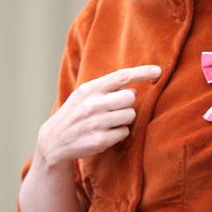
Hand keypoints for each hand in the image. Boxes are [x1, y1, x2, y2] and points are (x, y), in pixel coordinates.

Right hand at [36, 65, 160, 168]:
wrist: (53, 140)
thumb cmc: (77, 112)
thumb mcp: (85, 95)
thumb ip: (108, 88)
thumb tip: (135, 88)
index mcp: (90, 89)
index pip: (121, 76)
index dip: (142, 73)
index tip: (158, 71)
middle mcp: (92, 105)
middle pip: (130, 98)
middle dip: (127, 103)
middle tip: (115, 108)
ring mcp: (96, 123)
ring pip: (130, 115)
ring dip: (124, 119)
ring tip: (108, 122)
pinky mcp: (100, 140)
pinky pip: (124, 132)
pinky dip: (119, 133)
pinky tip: (105, 133)